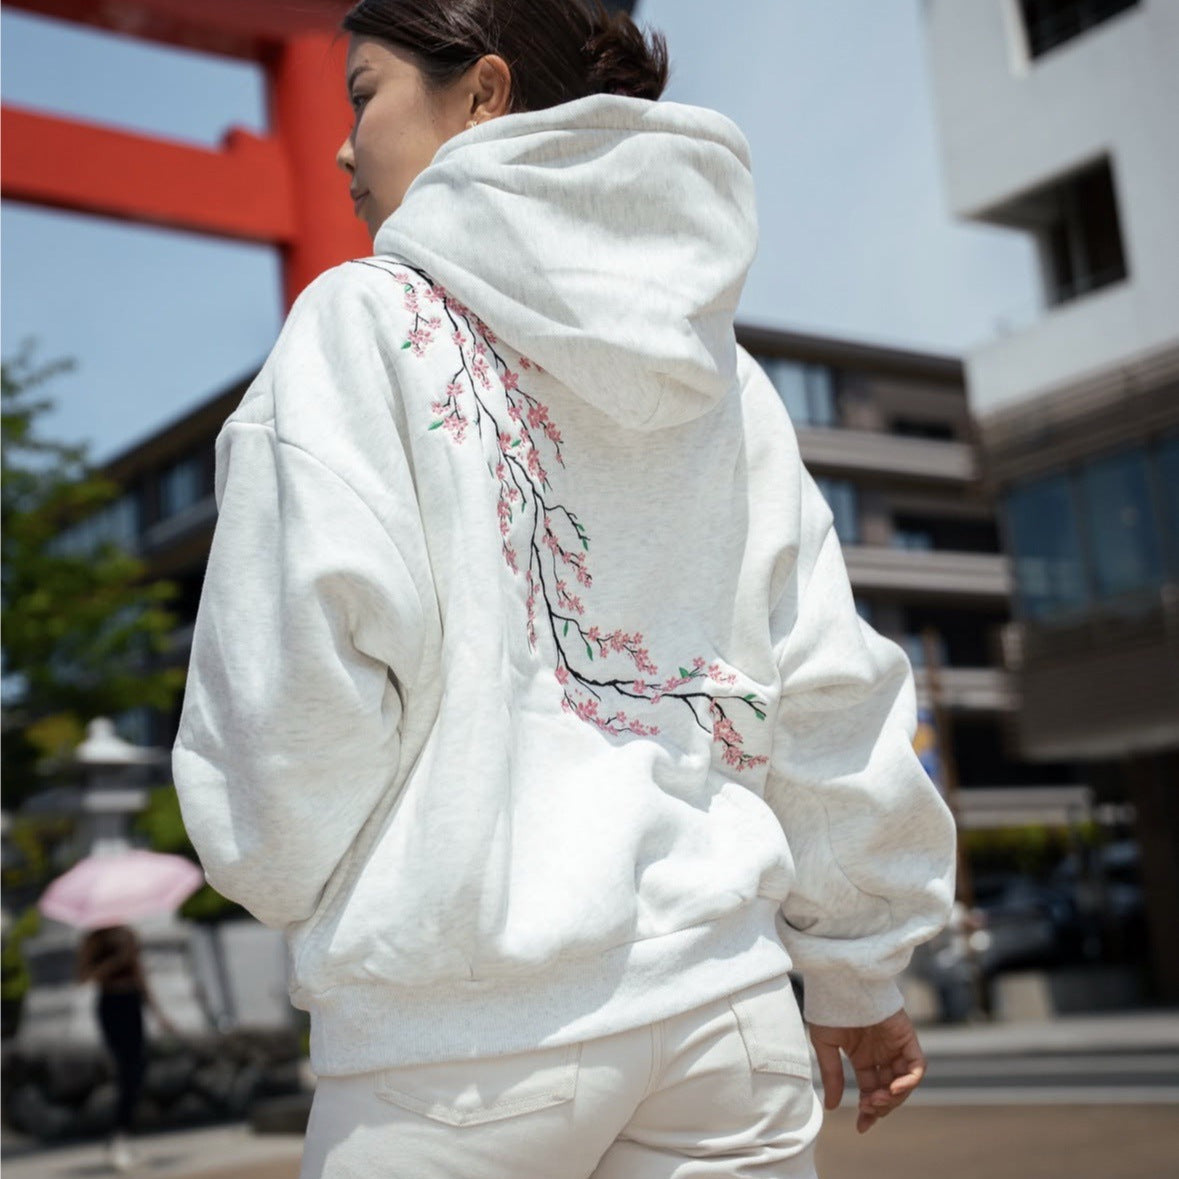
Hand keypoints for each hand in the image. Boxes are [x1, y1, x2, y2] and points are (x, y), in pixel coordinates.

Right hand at [807, 1008, 925, 1133]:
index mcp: (862, 1056)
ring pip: (905, 1082)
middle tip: (868, 1110)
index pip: (871, 1089)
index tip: (861, 1127)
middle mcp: (881, 1054)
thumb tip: (832, 1107)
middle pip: (889, 1091)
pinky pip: (917, 1066)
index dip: (869, 1110)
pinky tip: (893, 1088)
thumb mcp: (826, 1045)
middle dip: (881, 1106)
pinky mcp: (907, 1037)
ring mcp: (896, 1046)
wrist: (841, 982)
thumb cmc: (830, 1008)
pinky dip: (909, 1081)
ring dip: (894, 1097)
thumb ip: (832, 1075)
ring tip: (877, 1100)